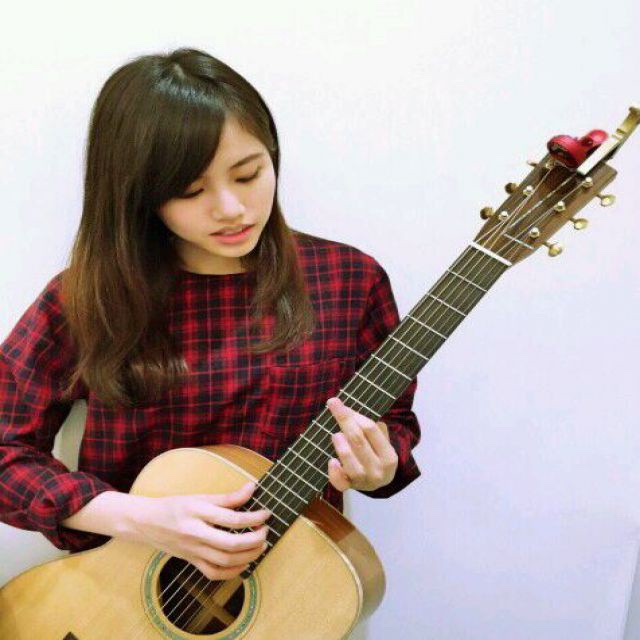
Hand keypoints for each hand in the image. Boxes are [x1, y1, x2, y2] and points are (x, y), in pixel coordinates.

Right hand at [126, 482, 271, 580]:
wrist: (146, 522)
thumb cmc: (175, 506)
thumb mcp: (200, 496)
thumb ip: (227, 497)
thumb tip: (252, 488)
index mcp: (197, 512)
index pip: (231, 518)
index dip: (253, 517)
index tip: (266, 513)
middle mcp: (194, 533)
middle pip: (230, 544)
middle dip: (254, 540)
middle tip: (266, 531)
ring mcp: (192, 551)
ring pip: (225, 561)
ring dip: (248, 555)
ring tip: (261, 545)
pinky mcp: (191, 562)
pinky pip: (214, 573)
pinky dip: (232, 571)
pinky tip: (245, 562)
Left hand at [325, 396, 398, 491]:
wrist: (378, 483)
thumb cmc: (378, 456)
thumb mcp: (383, 443)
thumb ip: (374, 429)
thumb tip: (353, 414)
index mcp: (389, 456)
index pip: (370, 429)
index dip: (354, 415)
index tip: (342, 405)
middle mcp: (378, 470)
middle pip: (358, 441)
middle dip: (344, 421)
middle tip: (333, 404)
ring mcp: (363, 481)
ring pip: (349, 461)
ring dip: (341, 445)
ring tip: (336, 435)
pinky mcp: (349, 487)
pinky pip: (340, 482)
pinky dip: (334, 472)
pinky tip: (332, 461)